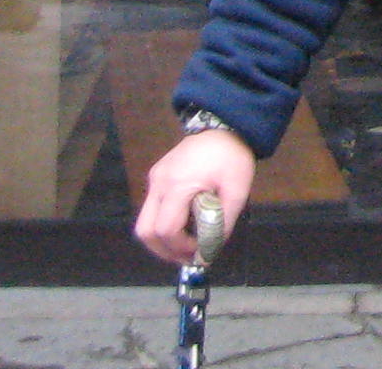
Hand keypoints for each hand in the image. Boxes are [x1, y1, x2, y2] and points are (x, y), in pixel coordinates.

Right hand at [133, 127, 256, 268]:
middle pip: (145, 230)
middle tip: (185, 257)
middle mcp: (159, 182)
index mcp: (179, 185)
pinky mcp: (156, 176)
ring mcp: (155, 178)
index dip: (179, 248)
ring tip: (185, 245)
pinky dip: (163, 223)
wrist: (224, 125)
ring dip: (161, 240)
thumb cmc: (232, 157)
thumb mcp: (237, 191)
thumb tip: (210, 252)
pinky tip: (184, 225)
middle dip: (163, 251)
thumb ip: (223, 223)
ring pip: (144, 222)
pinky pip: (151, 208)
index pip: (166, 229)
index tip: (197, 253)